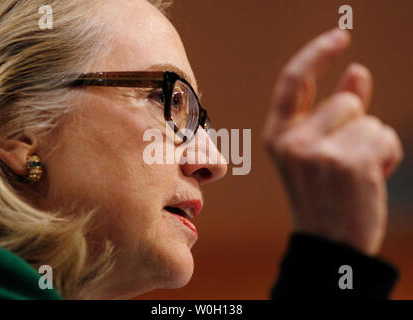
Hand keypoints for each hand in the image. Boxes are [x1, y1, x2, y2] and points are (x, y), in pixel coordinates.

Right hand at [262, 28, 402, 255]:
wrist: (328, 244)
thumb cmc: (326, 195)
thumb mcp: (320, 150)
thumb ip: (336, 108)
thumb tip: (357, 71)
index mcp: (278, 136)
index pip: (292, 82)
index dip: (316, 54)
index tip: (340, 37)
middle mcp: (291, 141)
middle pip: (344, 102)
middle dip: (357, 125)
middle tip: (346, 162)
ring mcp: (316, 152)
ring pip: (367, 119)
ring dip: (373, 143)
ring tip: (357, 174)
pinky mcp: (346, 164)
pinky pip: (383, 136)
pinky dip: (387, 156)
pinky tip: (369, 180)